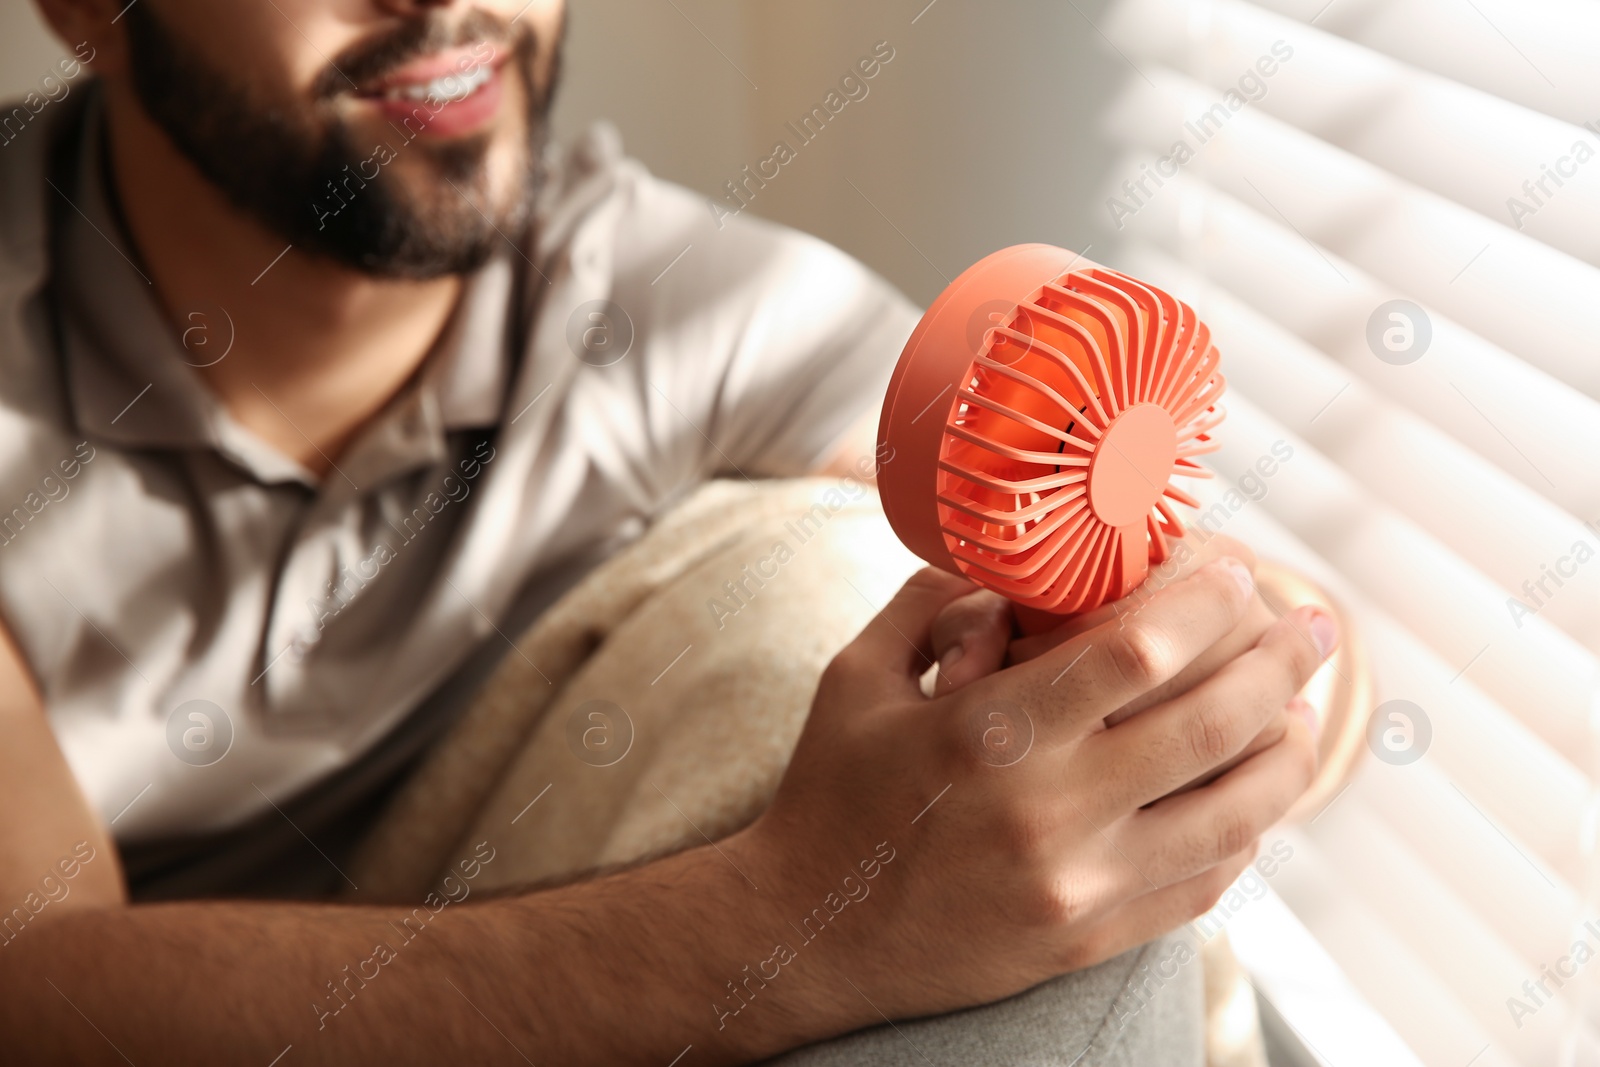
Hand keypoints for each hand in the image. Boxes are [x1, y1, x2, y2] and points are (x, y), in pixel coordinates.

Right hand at [731, 556, 1333, 1022]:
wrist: (804, 936)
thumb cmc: (829, 794)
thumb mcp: (855, 676)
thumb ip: (931, 603)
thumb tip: (1012, 568)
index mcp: (988, 733)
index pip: (1136, 651)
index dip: (1205, 601)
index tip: (1235, 571)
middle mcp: (1048, 812)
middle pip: (1211, 723)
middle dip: (1279, 662)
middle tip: (1309, 625)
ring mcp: (1079, 886)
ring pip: (1235, 814)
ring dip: (1289, 752)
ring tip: (1308, 710)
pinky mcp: (1090, 940)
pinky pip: (1204, 883)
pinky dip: (1247, 832)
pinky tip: (1256, 797)